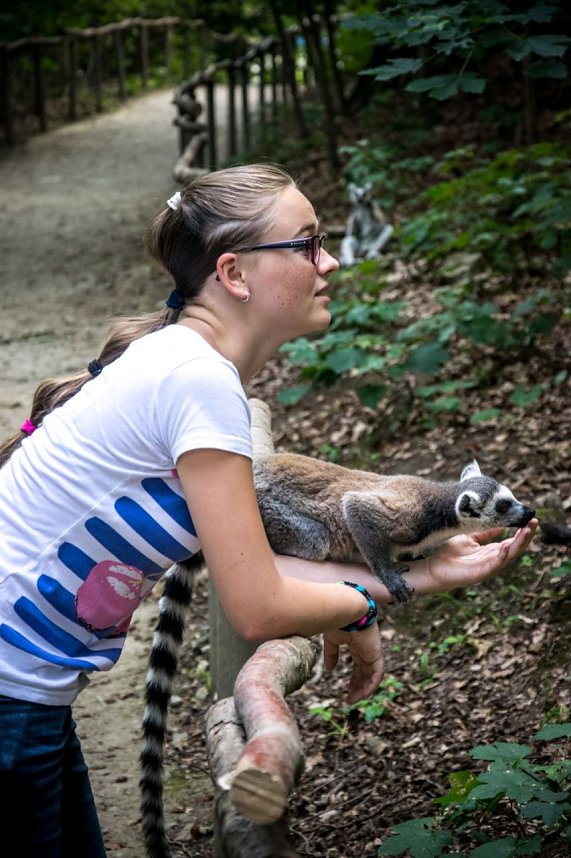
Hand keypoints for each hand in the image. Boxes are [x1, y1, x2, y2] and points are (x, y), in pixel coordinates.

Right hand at [323, 622, 383, 703]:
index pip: (358, 665)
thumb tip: (330, 670)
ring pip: (372, 675)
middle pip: (365, 672)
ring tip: (355, 699)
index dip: (354, 678)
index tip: (348, 689)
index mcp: (356, 645)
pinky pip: (378, 673)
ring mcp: (372, 651)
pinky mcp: (376, 653)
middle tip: (351, 698)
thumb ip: (332, 655)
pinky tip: (365, 694)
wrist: (346, 610)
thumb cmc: (338, 621)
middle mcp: (366, 649)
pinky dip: (372, 684)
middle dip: (359, 686)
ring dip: (365, 689)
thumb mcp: (331, 641)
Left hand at [418, 518, 538, 593]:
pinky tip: (508, 547)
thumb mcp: (469, 536)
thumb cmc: (449, 553)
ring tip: (527, 531)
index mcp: (491, 551)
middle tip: (534, 522)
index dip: (522, 531)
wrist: (433, 568)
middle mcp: (493, 559)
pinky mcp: (480, 574)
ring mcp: (488, 567)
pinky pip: (495, 564)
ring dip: (519, 544)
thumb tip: (500, 522)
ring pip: (509, 555)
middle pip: (515, 548)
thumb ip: (484, 531)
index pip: (512, 541)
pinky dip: (502, 556)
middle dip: (526, 536)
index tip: (531, 519)